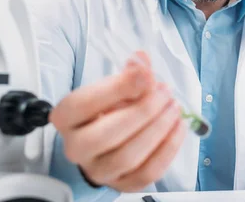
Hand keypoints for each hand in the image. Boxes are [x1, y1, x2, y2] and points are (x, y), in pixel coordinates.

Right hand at [49, 51, 186, 191]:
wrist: (105, 144)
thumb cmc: (109, 109)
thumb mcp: (115, 87)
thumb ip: (130, 73)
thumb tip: (142, 61)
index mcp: (66, 117)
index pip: (84, 104)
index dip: (117, 88)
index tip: (145, 74)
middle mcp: (76, 147)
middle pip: (106, 134)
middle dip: (143, 110)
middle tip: (165, 92)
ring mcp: (98, 170)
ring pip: (127, 156)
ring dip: (158, 129)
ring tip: (174, 107)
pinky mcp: (122, 184)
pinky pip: (147, 173)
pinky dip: (168, 149)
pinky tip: (178, 127)